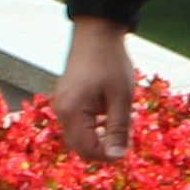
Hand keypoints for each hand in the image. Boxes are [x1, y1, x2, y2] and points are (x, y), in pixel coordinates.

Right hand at [51, 20, 137, 163]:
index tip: (128, 146)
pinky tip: (112, 113)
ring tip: (123, 120)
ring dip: (102, 136)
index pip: (88, 151)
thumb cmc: (111, 62)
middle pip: (81, 147)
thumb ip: (118, 129)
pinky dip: (96, 125)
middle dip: (105, 147)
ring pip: (81, 136)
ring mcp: (62, 105)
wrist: (96, 32)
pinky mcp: (67, 99)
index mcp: (72, 113)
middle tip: (127, 133)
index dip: (109, 156)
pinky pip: (79, 123)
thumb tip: (117, 157)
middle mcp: (61, 112)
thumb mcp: (121, 98)